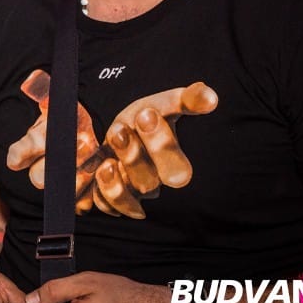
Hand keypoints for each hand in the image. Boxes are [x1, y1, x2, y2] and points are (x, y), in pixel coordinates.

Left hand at [5, 72, 217, 218]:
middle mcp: (152, 182)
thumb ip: (187, 100)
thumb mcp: (162, 104)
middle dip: (134, 157)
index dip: (162, 144)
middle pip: (150, 184)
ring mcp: (130, 194)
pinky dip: (97, 194)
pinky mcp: (108, 200)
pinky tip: (92, 175)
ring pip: (127, 200)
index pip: (176, 166)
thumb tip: (210, 95)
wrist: (113, 126)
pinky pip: (103, 207)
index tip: (145, 113)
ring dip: (114, 183)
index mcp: (170, 161)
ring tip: (104, 160)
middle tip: (119, 130)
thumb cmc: (140, 118)